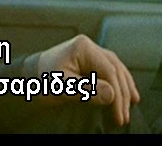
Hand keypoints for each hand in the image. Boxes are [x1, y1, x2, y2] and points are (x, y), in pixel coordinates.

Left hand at [22, 34, 139, 126]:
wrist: (28, 76)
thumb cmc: (41, 79)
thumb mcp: (62, 86)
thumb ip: (86, 90)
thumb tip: (111, 94)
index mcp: (82, 47)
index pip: (108, 71)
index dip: (117, 94)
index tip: (119, 115)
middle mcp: (88, 46)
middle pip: (115, 68)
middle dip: (122, 93)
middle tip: (124, 115)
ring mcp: (89, 52)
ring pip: (115, 67)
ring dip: (125, 86)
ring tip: (132, 103)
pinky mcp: (88, 60)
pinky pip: (109, 69)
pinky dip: (118, 80)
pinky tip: (125, 90)